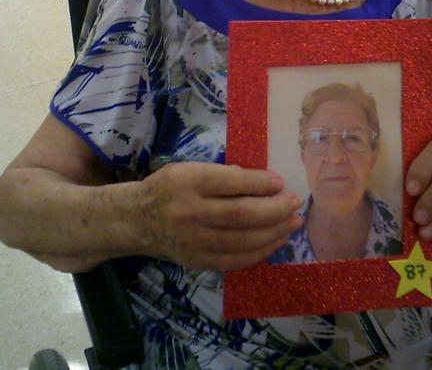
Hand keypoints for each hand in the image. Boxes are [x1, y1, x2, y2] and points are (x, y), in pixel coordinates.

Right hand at [134, 162, 301, 270]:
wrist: (136, 220)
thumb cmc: (169, 188)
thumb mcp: (189, 169)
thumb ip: (223, 175)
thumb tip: (263, 182)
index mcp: (189, 182)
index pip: (233, 182)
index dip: (261, 183)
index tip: (280, 182)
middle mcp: (191, 212)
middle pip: (242, 214)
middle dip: (275, 210)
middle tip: (295, 204)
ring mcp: (194, 241)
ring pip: (243, 240)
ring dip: (274, 232)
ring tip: (293, 223)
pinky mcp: (197, 261)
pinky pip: (235, 260)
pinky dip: (259, 252)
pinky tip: (274, 241)